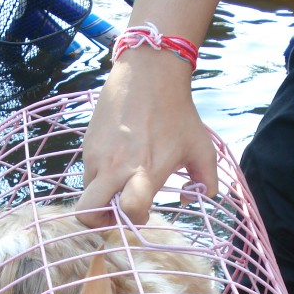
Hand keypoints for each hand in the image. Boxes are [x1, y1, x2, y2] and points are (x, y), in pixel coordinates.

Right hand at [76, 40, 218, 227]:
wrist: (148, 72)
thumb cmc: (177, 112)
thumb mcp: (201, 147)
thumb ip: (207, 180)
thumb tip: (194, 199)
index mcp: (145, 171)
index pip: (129, 211)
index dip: (135, 220)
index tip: (144, 211)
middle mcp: (115, 167)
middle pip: (88, 212)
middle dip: (99, 221)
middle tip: (115, 212)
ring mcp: (96, 156)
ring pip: (86, 193)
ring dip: (100, 197)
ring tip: (119, 183)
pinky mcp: (87, 144)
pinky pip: (86, 173)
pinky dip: (99, 176)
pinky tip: (117, 160)